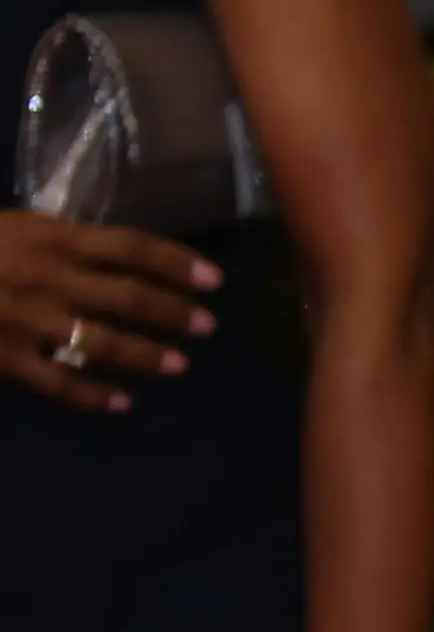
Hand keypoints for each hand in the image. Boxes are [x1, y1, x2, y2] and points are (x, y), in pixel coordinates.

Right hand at [0, 212, 219, 416]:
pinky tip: (121, 403)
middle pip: (129, 297)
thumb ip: (61, 242)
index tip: (215, 279)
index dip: (178, 263)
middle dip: (174, 313)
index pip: (131, 247)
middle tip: (207, 326)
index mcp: (51, 238)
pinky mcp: (7, 357)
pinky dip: (93, 395)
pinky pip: (59, 382)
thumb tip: (116, 256)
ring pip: (103, 342)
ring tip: (178, 364)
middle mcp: (49, 277)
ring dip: (146, 355)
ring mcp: (29, 320)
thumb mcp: (14, 228)